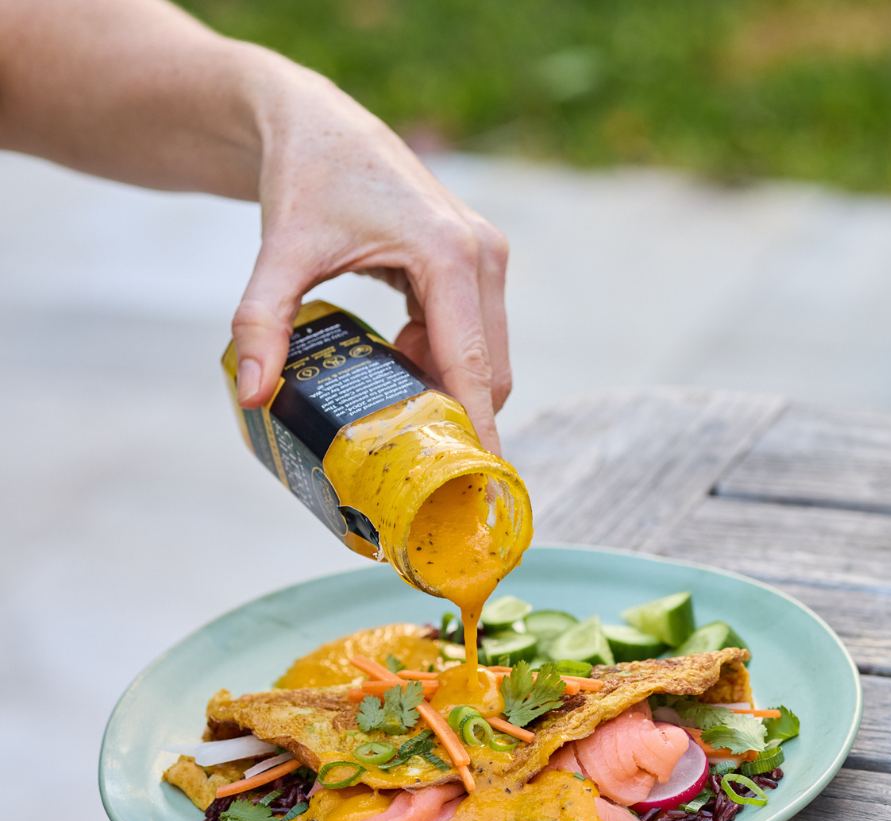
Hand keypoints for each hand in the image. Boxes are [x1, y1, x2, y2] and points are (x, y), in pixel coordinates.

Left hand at [230, 67, 510, 451]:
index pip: (474, 364)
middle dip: (456, 414)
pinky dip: (441, 358)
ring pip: (486, 354)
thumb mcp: (281, 252)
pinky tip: (396, 355)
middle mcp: (482, 255)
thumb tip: (254, 395)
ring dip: (444, 384)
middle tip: (409, 453)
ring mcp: (486, 257)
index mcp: (449, 255)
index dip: (478, 426)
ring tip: (388, 396)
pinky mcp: (478, 262)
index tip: (483, 479)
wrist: (320, 124)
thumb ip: (264, 322)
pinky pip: (474, 334)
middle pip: (491, 368)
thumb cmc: (306, 179)